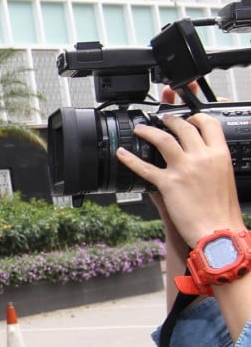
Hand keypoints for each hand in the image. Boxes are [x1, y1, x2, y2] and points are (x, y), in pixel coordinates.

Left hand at [118, 109, 242, 247]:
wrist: (218, 230)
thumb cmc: (222, 210)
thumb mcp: (224, 177)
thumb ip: (210, 163)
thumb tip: (196, 156)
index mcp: (220, 155)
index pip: (209, 124)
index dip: (196, 116)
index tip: (188, 117)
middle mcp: (203, 157)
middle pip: (184, 127)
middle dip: (170, 119)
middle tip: (162, 119)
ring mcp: (185, 168)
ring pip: (163, 139)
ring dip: (149, 131)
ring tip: (141, 129)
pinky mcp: (169, 183)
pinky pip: (144, 167)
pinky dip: (130, 159)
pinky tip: (122, 154)